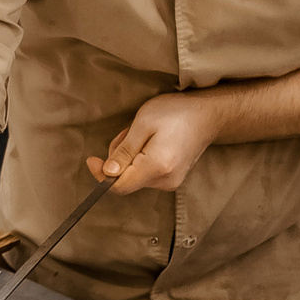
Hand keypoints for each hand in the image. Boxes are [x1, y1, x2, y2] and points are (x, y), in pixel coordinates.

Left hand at [89, 92, 227, 194]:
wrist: (208, 115)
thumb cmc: (176, 113)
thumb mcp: (143, 124)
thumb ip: (124, 151)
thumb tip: (107, 173)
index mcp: (157, 167)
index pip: (119, 186)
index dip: (101, 175)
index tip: (91, 159)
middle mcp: (165, 181)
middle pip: (126, 181)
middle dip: (118, 159)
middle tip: (128, 133)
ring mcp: (171, 182)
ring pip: (134, 177)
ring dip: (129, 157)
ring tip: (142, 134)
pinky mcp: (172, 178)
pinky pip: (145, 174)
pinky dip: (140, 159)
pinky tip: (150, 142)